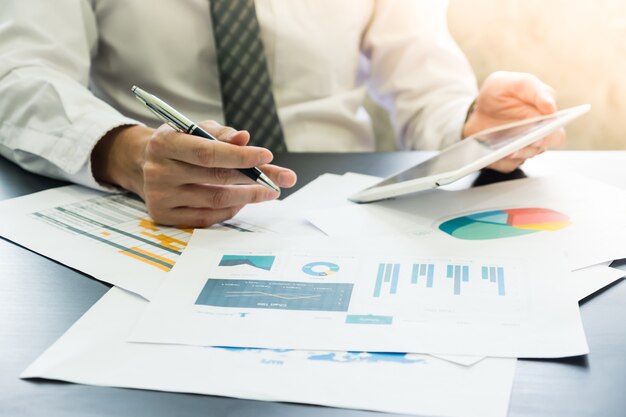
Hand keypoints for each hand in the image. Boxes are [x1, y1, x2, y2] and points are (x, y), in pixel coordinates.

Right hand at [92, 121, 296, 226]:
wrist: (144, 164)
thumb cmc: (180, 144)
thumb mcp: (195, 129)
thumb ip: (222, 134)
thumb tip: (245, 138)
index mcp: (164, 143)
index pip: (208, 153)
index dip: (240, 156)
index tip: (267, 156)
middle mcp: (158, 171)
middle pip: (215, 178)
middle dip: (255, 178)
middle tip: (283, 179)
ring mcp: (160, 197)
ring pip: (215, 200)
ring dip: (248, 196)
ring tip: (269, 191)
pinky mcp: (164, 217)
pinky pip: (207, 217)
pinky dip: (230, 209)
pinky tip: (243, 201)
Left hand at [463, 71, 565, 172]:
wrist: (475, 110)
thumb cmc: (500, 93)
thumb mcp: (514, 83)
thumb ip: (534, 89)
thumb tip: (551, 106)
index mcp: (544, 118)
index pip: (556, 133)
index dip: (552, 133)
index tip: (544, 130)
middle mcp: (536, 136)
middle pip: (542, 148)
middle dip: (534, 146)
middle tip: (527, 141)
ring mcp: (521, 148)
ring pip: (524, 157)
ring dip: (516, 154)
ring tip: (505, 150)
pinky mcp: (505, 158)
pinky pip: (505, 165)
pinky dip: (499, 160)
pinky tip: (492, 153)